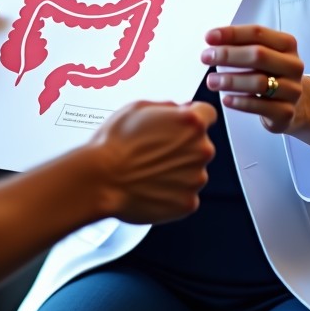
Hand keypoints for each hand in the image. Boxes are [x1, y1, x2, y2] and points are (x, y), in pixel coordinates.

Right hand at [88, 100, 216, 223]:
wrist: (101, 179)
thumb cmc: (115, 143)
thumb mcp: (138, 107)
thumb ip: (167, 107)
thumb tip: (178, 110)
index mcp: (191, 123)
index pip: (208, 113)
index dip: (193, 116)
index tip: (183, 123)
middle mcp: (200, 150)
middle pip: (200, 144)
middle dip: (182, 145)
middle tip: (155, 149)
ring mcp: (196, 179)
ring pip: (192, 170)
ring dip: (177, 169)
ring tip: (148, 169)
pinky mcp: (187, 203)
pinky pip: (184, 193)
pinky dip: (171, 191)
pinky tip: (150, 185)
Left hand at [201, 25, 309, 150]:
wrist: (294, 104)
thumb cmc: (270, 73)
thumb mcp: (262, 54)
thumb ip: (241, 45)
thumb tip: (212, 40)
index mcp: (286, 44)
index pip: (257, 33)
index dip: (231, 33)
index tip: (209, 37)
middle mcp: (293, 65)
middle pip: (259, 55)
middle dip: (228, 55)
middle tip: (205, 57)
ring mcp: (292, 89)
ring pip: (259, 82)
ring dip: (230, 80)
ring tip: (211, 81)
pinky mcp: (287, 112)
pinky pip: (260, 106)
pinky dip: (240, 102)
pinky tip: (226, 99)